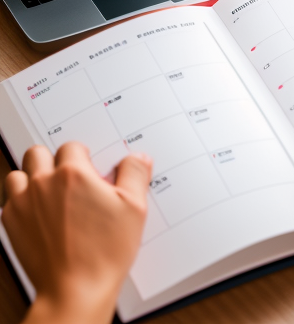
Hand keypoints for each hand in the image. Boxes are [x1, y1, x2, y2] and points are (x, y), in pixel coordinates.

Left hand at [1, 142, 151, 323]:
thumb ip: (135, 174)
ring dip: (31, 177)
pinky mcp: (11, 224)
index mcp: (73, 174)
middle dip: (52, 160)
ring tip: (48, 190)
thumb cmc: (103, 253)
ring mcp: (24, 203)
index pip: (72, 146)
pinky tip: (38, 212)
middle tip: (67, 176)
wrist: (76, 291)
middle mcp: (44, 183)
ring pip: (18, 173)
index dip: (83, 156)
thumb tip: (137, 158)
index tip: (89, 170)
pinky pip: (9, 200)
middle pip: (38, 152)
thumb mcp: (133, 208)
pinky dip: (21, 201)